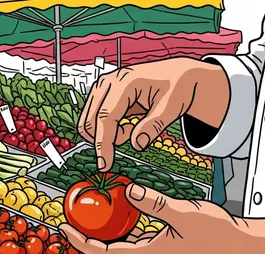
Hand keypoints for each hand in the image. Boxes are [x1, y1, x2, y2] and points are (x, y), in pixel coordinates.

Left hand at [59, 184, 264, 253]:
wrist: (240, 245)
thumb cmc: (216, 232)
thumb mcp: (183, 212)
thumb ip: (154, 203)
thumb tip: (129, 190)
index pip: (104, 253)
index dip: (81, 242)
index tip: (65, 228)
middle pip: (108, 253)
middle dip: (87, 237)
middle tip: (71, 218)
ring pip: (121, 248)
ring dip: (103, 235)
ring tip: (89, 216)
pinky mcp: (164, 251)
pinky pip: (134, 242)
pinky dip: (122, 231)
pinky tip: (120, 215)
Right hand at [78, 58, 229, 170]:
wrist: (175, 76)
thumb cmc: (175, 88)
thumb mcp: (171, 108)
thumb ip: (154, 126)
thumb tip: (137, 145)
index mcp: (124, 82)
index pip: (106, 117)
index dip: (103, 143)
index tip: (105, 166)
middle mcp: (107, 82)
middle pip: (90, 121)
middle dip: (107, 139)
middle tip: (133, 135)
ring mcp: (101, 88)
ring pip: (89, 123)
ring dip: (107, 135)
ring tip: (132, 128)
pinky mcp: (100, 96)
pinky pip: (94, 121)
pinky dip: (108, 130)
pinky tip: (127, 124)